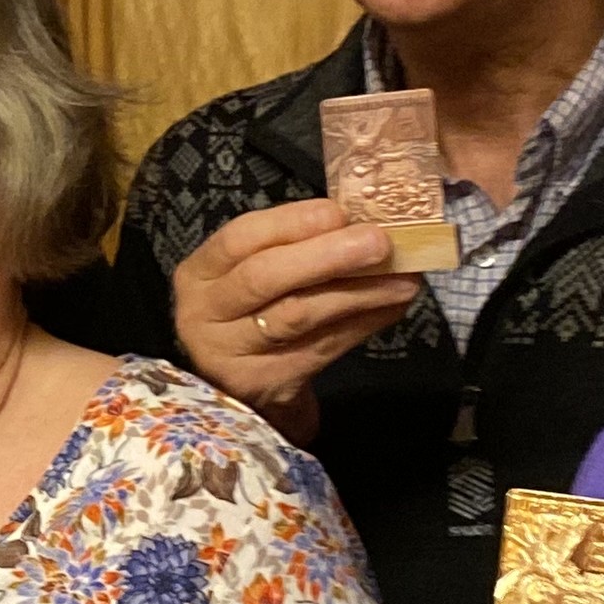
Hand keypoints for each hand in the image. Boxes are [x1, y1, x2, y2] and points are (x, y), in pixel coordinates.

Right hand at [168, 201, 424, 440]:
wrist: (239, 391)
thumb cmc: (252, 315)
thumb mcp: (251, 275)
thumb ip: (291, 246)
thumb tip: (361, 219)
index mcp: (200, 274)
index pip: (239, 239)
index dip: (290, 223)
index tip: (339, 212)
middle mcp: (206, 315)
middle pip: (264, 278)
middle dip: (326, 256)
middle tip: (378, 243)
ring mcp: (233, 355)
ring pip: (298, 316)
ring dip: (357, 293)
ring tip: (403, 279)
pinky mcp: (267, 385)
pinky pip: (323, 348)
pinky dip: (363, 324)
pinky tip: (392, 306)